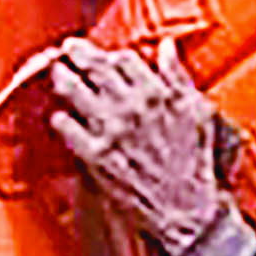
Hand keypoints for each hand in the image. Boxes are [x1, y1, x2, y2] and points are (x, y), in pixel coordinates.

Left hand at [44, 40, 227, 254]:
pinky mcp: (96, 156)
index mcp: (157, 94)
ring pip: (75, 92)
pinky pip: (68, 130)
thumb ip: (178, 76)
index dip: (111, 54)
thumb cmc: (193, 162)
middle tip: (69, 49)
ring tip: (58, 73)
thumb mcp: (197, 112)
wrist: (185, 208)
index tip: (104, 55)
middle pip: (95, 68)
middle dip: (79, 54)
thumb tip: (166, 47)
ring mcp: (110, 131)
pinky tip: (58, 117)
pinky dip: (60, 120)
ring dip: (63, 79)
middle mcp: (131, 107)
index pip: (124, 59)